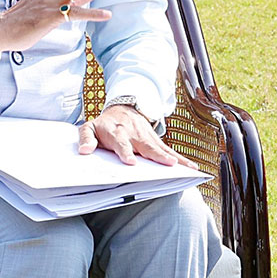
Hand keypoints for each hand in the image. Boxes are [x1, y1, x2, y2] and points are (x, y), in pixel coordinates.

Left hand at [78, 104, 197, 168]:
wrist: (123, 109)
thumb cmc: (105, 124)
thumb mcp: (89, 127)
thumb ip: (85, 138)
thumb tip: (84, 151)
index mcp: (117, 132)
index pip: (121, 143)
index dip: (126, 152)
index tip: (131, 162)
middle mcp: (134, 134)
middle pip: (147, 146)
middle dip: (157, 155)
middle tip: (167, 164)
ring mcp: (148, 138)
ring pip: (161, 148)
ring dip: (172, 158)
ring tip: (184, 168)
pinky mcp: (156, 141)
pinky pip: (169, 151)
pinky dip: (181, 159)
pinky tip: (192, 168)